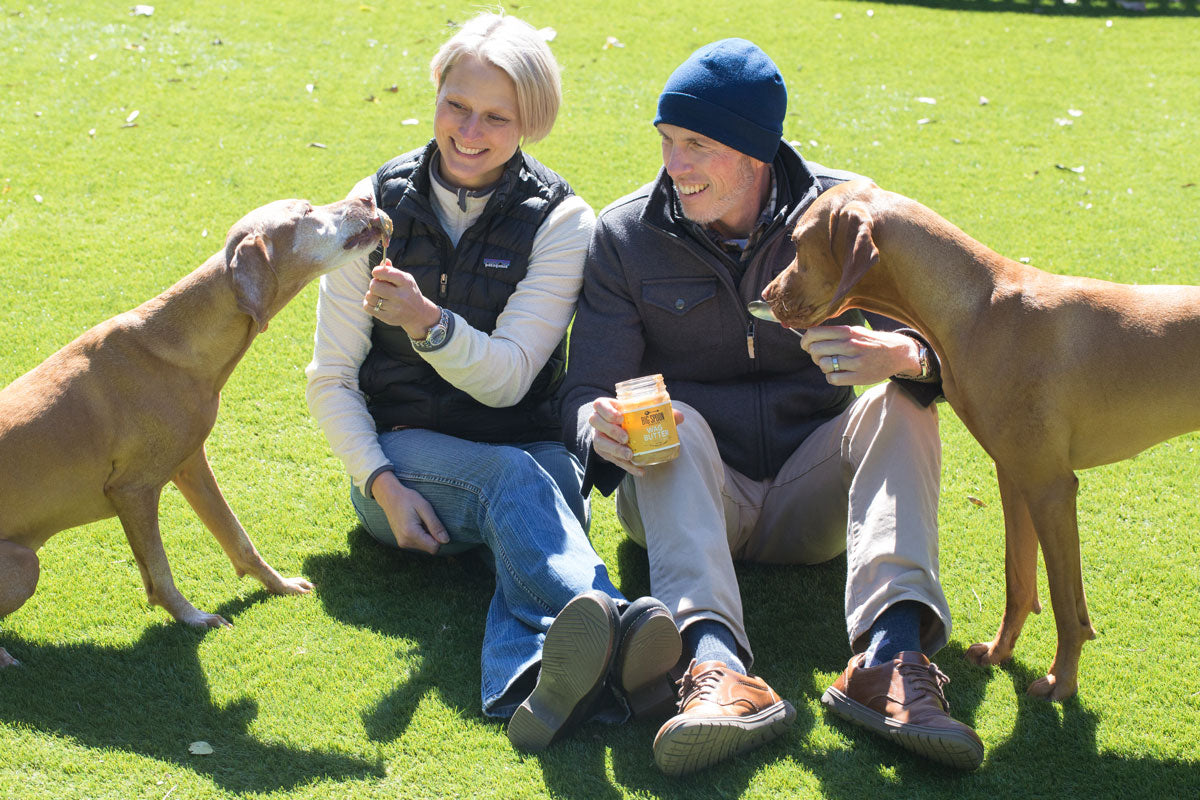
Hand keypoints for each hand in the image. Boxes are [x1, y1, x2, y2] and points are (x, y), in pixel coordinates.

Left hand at [363, 260, 441, 339]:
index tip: (377, 273)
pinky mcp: (388, 318)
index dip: (377, 271)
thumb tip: (384, 261)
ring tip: (378, 295)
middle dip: (374, 283)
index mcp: (405, 283)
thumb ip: (392, 270)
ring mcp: (394, 308)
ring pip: (370, 296)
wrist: (418, 313)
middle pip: (374, 286)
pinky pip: (368, 307)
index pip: (385, 273)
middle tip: (378, 285)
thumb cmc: (408, 292)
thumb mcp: (405, 279)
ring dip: (371, 294)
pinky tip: (375, 302)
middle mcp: (400, 296)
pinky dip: (368, 303)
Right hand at [371, 471, 448, 553]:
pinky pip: (418, 544)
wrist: (390, 497)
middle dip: (433, 536)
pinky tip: (416, 524)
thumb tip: (446, 541)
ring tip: (419, 521)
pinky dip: (421, 536)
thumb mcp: (425, 508)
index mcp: (411, 533)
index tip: (434, 524)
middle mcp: (405, 542)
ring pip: (425, 546)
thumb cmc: (408, 499)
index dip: (439, 537)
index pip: (434, 548)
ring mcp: (402, 543)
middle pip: (430, 548)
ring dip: (427, 536)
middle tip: (425, 520)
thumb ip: (435, 525)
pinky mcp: (402, 542)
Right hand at [588, 397, 684, 477]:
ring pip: (600, 442)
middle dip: (611, 431)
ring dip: (615, 450)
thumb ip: (660, 413)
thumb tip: (680, 417)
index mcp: (607, 407)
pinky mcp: (603, 452)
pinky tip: (640, 471)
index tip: (621, 418)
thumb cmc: (632, 418)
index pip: (599, 405)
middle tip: (626, 438)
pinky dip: (627, 467)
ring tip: (630, 455)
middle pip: (596, 422)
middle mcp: (599, 421)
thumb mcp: (641, 412)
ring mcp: (599, 437)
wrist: (618, 432)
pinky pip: (612, 460)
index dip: (607, 411)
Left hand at [800, 325, 921, 385]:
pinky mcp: (859, 377)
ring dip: (824, 366)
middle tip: (822, 356)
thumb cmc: (870, 342)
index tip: (806, 346)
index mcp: (847, 331)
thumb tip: (809, 337)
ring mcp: (855, 361)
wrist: (897, 353)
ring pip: (823, 365)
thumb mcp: (854, 331)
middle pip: (815, 350)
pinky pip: (832, 379)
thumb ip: (834, 333)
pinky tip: (838, 373)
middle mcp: (850, 344)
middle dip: (814, 355)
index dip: (805, 341)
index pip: (814, 334)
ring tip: (833, 365)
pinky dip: (832, 377)